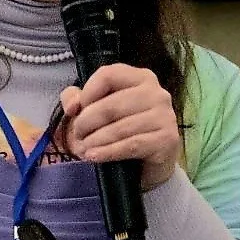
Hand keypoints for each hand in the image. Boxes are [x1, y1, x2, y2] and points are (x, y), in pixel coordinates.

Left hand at [58, 63, 179, 190]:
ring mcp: (165, 116)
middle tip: (77, 136)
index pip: (108, 75)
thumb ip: (76, 98)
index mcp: (140, 77)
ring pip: (120, 127)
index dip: (87, 93)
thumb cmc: (119, 130)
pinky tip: (93, 156)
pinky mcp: (167, 139)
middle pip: (110, 105)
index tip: (76, 111)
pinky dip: (108, 152)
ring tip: (83, 149)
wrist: (146, 164)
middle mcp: (156, 93)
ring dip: (95, 140)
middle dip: (86, 123)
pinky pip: (131, 145)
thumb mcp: (95, 110)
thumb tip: (72, 105)